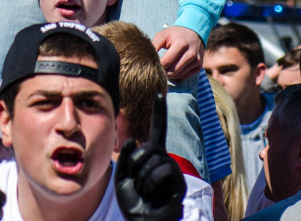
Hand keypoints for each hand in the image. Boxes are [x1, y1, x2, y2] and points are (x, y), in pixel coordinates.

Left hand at [115, 93, 185, 220]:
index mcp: (152, 155)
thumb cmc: (133, 200)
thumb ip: (125, 156)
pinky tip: (152, 194)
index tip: (160, 92)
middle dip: (135, 163)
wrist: (142, 220)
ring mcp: (173, 170)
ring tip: (144, 190)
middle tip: (136, 180)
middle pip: (149, 146)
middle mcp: (165, 158)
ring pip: (154, 159)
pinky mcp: (178, 182)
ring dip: (141, 176)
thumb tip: (133, 139)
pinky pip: (162, 171)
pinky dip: (150, 183)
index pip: (157, 129)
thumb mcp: (122, 175)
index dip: (159, 111)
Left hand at [152, 26, 203, 80]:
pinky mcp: (199, 67)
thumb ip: (154, 45)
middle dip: (162, 72)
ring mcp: (197, 61)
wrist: (194, 32)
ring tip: (163, 68)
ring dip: (169, 74)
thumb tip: (146, 57)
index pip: (167, 61)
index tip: (151, 65)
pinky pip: (184, 76)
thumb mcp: (163, 35)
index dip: (157, 66)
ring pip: (178, 75)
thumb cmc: (176, 34)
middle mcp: (191, 54)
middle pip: (173, 71)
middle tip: (156, 68)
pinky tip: (172, 68)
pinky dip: (176, 74)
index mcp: (181, 44)